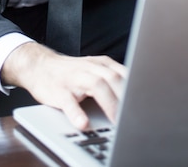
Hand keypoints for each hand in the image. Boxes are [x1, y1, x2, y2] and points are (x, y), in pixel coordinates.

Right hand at [1, 42, 126, 129]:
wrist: (40, 66)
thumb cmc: (72, 73)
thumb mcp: (95, 72)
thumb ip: (114, 81)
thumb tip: (138, 99)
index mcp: (103, 64)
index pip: (125, 74)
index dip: (137, 90)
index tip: (147, 106)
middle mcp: (90, 68)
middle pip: (114, 79)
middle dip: (126, 98)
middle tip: (135, 118)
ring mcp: (74, 78)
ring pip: (96, 85)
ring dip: (109, 104)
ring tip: (117, 122)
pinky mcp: (58, 90)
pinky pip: (68, 101)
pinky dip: (76, 113)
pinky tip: (83, 123)